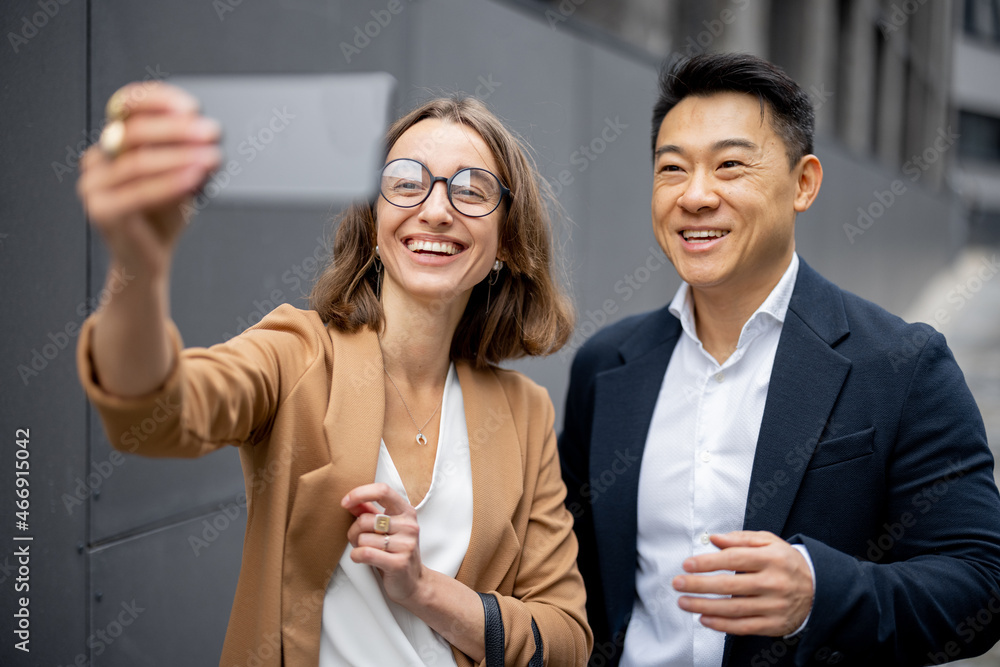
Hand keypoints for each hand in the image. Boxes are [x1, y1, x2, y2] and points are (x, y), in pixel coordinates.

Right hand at [77, 81, 220, 280]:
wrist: (148, 260)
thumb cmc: (162, 216)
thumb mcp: (178, 177)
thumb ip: (184, 154)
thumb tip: (206, 134)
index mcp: (112, 144)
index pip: (126, 107)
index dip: (158, 101)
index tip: (191, 106)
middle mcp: (97, 160)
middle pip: (133, 132)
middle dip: (177, 130)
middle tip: (211, 132)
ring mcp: (94, 186)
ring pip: (139, 162)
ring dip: (180, 157)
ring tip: (211, 157)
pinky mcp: (103, 211)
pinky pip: (140, 192)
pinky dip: (171, 183)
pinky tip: (195, 179)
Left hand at [343, 483, 425, 604]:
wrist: (413, 582)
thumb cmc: (396, 552)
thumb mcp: (386, 528)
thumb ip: (369, 512)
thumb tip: (350, 501)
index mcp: (406, 512)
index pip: (383, 491)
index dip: (360, 493)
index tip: (346, 502)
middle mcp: (409, 525)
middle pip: (366, 519)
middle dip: (354, 531)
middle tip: (359, 539)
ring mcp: (406, 544)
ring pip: (363, 539)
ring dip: (357, 547)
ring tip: (368, 551)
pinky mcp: (399, 563)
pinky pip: (365, 553)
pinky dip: (357, 556)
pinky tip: (362, 559)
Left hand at [672, 530, 812, 635]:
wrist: (819, 590)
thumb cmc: (786, 563)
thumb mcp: (769, 542)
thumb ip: (740, 538)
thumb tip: (713, 538)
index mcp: (771, 558)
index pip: (734, 559)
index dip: (708, 562)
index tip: (688, 564)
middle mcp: (773, 583)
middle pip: (730, 586)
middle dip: (699, 585)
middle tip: (678, 583)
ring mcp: (774, 606)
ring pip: (734, 609)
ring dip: (704, 606)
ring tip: (683, 602)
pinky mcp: (774, 624)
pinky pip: (744, 627)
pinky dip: (721, 625)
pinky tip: (704, 618)